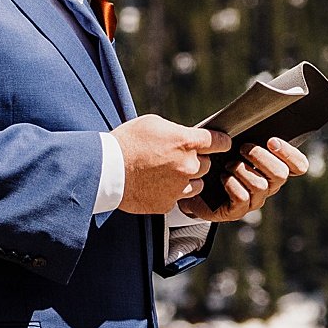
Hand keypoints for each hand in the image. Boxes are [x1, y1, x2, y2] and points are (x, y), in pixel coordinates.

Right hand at [114, 115, 230, 213]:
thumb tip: (189, 136)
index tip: (221, 143)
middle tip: (175, 158)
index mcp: (186, 142)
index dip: (221, 142)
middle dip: (196, 161)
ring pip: (197, 184)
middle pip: (207, 164)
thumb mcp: (153, 123)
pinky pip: (179, 198)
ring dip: (188, 179)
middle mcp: (187, 166)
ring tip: (166, 173)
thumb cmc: (126, 143)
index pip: (220, 142)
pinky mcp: (168, 204)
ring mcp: (179, 187)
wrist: (106, 170)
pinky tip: (157, 184)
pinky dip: (172, 192)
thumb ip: (178, 131)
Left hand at [201, 135, 308, 224]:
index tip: (272, 141)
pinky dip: (231, 184)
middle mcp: (269, 186)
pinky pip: (243, 197)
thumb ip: (250, 133)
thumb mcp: (234, 141)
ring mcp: (255, 200)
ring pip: (260, 185)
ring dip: (241, 170)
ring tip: (228, 164)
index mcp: (274, 168)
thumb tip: (257, 113)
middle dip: (260, 157)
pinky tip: (221, 177)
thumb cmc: (216, 155)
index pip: (298, 166)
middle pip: (280, 174)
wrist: (192, 179)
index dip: (290, 154)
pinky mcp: (238, 211)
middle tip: (243, 148)